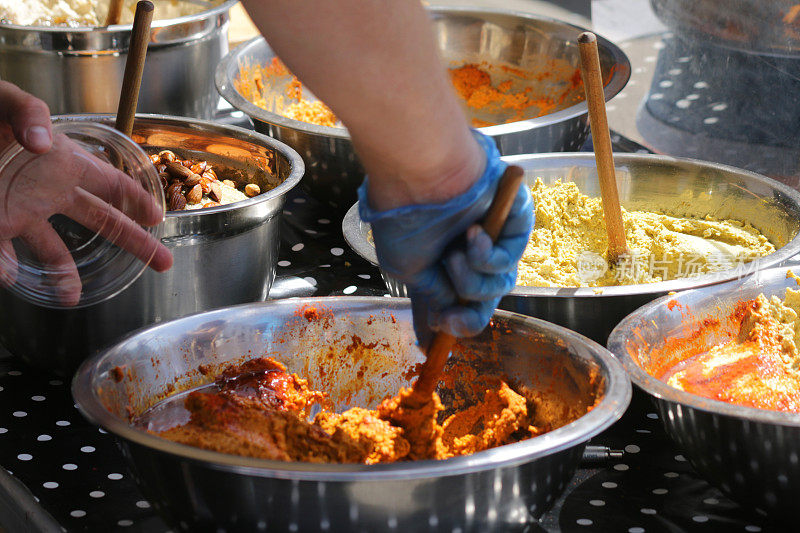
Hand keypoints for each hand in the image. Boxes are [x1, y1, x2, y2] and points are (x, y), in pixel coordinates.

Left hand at [0, 82, 172, 305]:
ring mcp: (20, 210)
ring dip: (63, 274)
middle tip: (164, 264)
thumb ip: (28, 112)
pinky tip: (10, 276)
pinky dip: (6, 267)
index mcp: (62, 163)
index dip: (138, 201)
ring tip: (71, 298)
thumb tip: (44, 144)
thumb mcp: (4, 100)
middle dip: (134, 243)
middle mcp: (48, 192)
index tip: (160, 218)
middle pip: (101, 221)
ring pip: (51, 248)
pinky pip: (2, 253)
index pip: (111, 184)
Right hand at [359, 131, 532, 347]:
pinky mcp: (515, 221)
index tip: (437, 335)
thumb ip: (431, 299)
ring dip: (471, 279)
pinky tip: (471, 235)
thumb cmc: (404, 220)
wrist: (417, 178)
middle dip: (466, 314)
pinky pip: (509, 258)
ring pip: (497, 285)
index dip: (452, 324)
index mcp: (444, 259)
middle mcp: (471, 250)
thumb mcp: (409, 272)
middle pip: (483, 300)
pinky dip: (487, 256)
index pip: (456, 302)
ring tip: (453, 256)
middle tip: (448, 315)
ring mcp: (495, 237)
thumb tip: (435, 328)